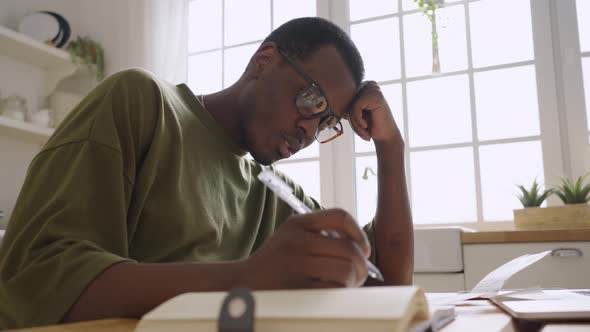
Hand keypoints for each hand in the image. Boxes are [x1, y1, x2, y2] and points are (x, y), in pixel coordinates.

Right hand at [243, 209, 370, 288]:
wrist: (243, 282)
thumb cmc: (275, 261)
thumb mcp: (292, 235)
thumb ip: (320, 233)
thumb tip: (359, 246)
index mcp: (298, 223)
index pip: (339, 216)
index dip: (358, 232)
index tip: (363, 248)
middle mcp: (297, 240)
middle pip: (348, 248)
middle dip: (361, 265)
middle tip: (360, 274)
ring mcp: (296, 264)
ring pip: (345, 269)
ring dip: (353, 280)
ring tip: (348, 284)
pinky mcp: (296, 287)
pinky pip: (333, 289)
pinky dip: (339, 292)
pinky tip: (333, 292)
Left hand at [345, 81, 402, 144]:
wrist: (386, 137)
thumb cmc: (369, 126)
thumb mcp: (354, 113)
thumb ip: (345, 105)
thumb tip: (334, 100)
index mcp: (363, 86)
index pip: (345, 99)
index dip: (348, 115)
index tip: (357, 127)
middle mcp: (368, 84)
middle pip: (347, 102)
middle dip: (351, 119)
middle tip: (362, 132)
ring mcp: (373, 88)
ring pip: (350, 105)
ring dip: (355, 122)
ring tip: (364, 131)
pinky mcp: (375, 95)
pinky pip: (355, 107)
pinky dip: (358, 120)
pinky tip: (366, 126)